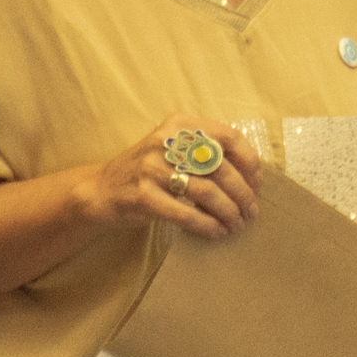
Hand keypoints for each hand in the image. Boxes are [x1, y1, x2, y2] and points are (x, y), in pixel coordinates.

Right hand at [76, 115, 262, 240]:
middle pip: (221, 167)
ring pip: (207, 192)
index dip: (250, 162)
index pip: (230, 137)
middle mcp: (167, 141)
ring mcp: (152, 168)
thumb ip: (208, 153)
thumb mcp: (176, 150)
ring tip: (237, 225)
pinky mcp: (142, 195)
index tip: (257, 184)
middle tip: (251, 212)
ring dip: (228, 212)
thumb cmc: (149, 171)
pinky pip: (185, 212)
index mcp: (182, 124)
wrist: (100, 190)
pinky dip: (207, 225)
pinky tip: (217, 232)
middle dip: (243, 193)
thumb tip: (252, 177)